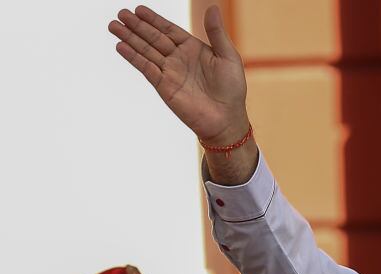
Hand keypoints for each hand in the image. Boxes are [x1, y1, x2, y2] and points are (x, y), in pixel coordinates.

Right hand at [108, 5, 248, 144]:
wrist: (226, 119)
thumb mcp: (228, 56)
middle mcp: (179, 58)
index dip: (154, 20)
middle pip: (153, 38)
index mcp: (193, 48)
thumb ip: (216, 32)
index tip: (139, 9)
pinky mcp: (164, 86)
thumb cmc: (232, 89)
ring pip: (146, 51)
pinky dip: (133, 58)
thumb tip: (213, 7)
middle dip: (137, 26)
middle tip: (121, 13)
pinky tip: (121, 46)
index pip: (169, 30)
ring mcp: (170, 72)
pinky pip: (146, 68)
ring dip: (129, 39)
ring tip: (113, 25)